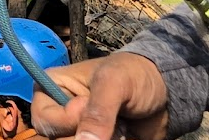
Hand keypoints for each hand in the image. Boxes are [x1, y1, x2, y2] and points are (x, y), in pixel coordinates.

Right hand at [29, 54, 168, 139]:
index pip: (43, 120)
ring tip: (119, 127)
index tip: (88, 102)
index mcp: (51, 90)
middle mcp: (59, 113)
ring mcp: (78, 131)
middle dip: (89, 135)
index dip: (68, 118)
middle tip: (110, 118)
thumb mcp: (114, 84)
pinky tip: (123, 135)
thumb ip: (98, 111)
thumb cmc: (134, 75)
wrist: (165, 92)